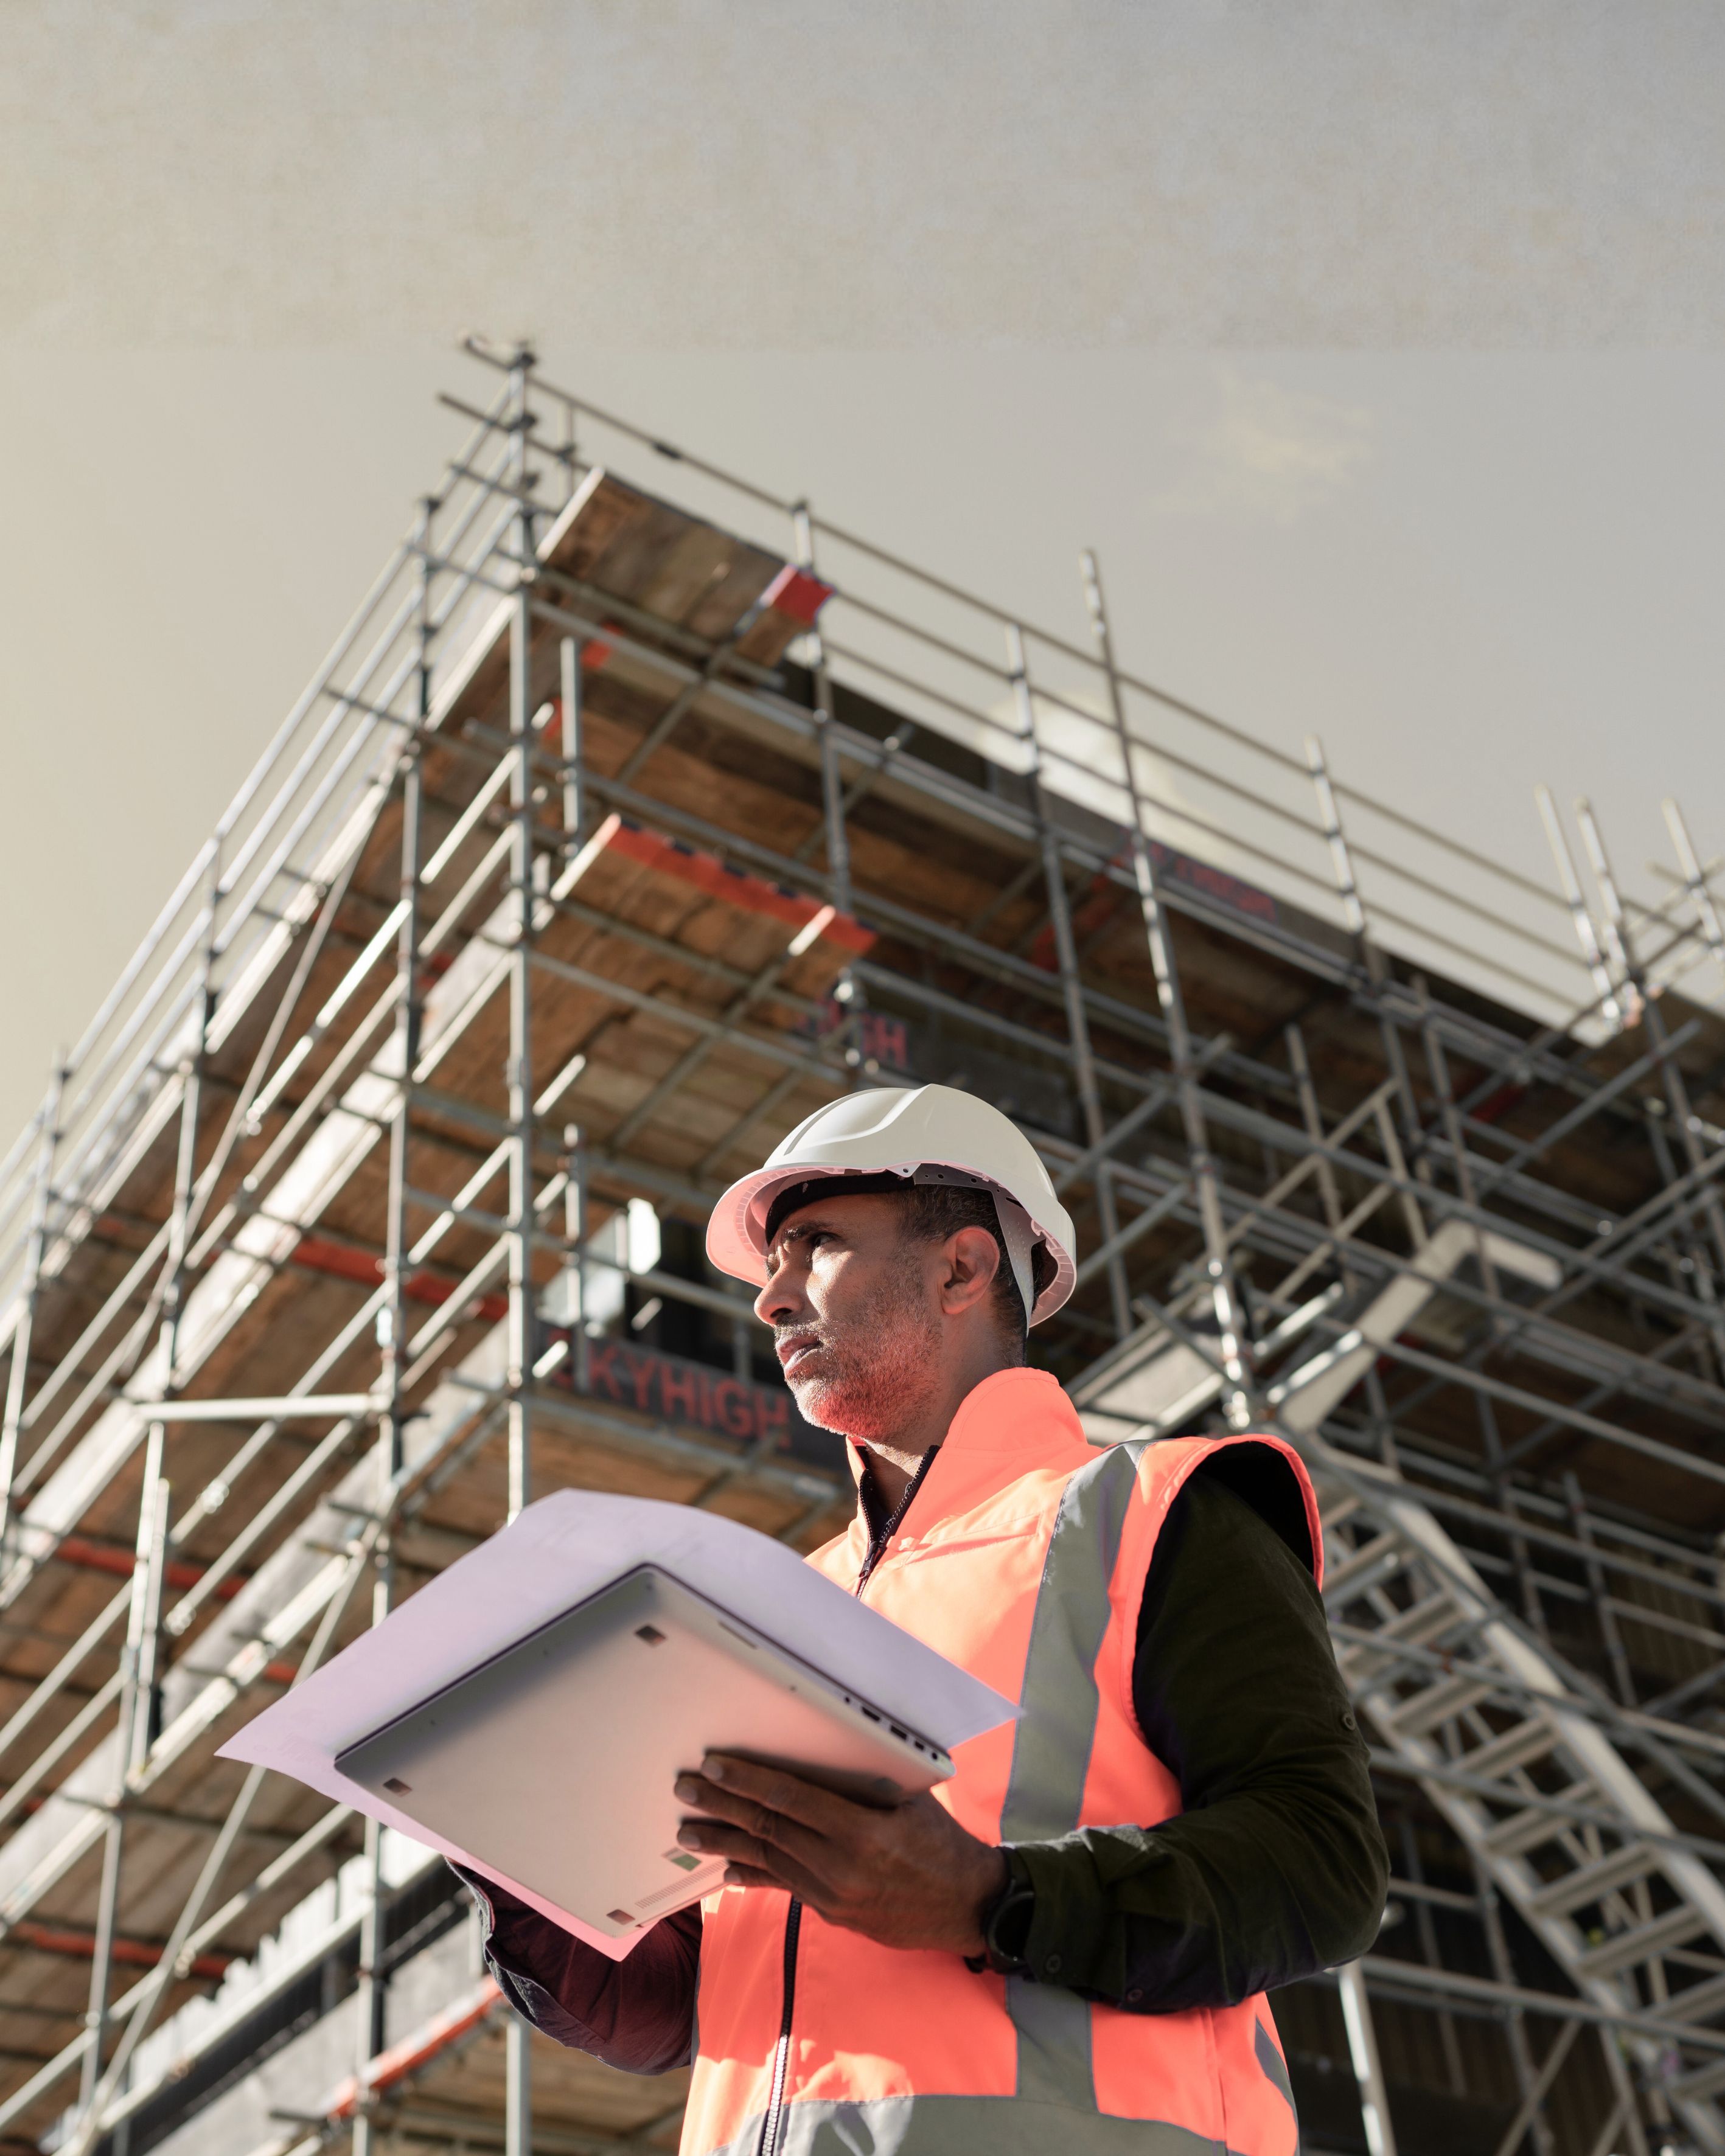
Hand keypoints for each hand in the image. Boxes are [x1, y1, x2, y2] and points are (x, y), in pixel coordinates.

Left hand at [673, 1753, 1007, 1955]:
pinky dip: (753, 1875)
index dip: (747, 1781)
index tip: (715, 1767)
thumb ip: (863, 1786)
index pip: (790, 1799)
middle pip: (768, 1829)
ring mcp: (833, 1896)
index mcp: (862, 1832)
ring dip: (724, 1844)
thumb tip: (814, 1757)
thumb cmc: (942, 1840)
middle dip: (722, 1808)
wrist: (967, 1906)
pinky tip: (726, 1870)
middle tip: (685, 1790)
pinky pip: (784, 1887)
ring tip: (688, 1831)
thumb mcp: (910, 1801)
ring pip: (768, 1861)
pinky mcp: (832, 1913)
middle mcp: (840, 1867)